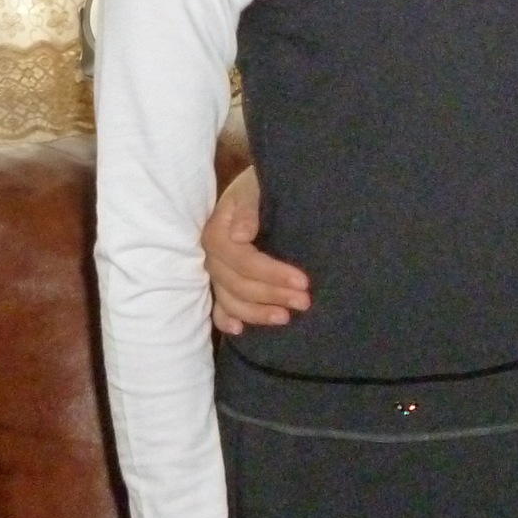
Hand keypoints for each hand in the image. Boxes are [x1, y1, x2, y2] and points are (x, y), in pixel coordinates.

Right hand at [203, 166, 312, 332]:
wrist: (256, 188)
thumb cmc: (258, 186)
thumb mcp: (254, 187)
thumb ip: (248, 208)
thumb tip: (240, 235)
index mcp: (217, 233)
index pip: (244, 261)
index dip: (272, 274)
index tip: (303, 281)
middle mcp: (212, 257)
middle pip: (239, 285)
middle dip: (273, 295)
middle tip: (305, 301)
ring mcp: (216, 273)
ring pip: (231, 301)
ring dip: (257, 313)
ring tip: (286, 318)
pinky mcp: (221, 283)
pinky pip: (218, 307)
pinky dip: (227, 320)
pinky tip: (240, 331)